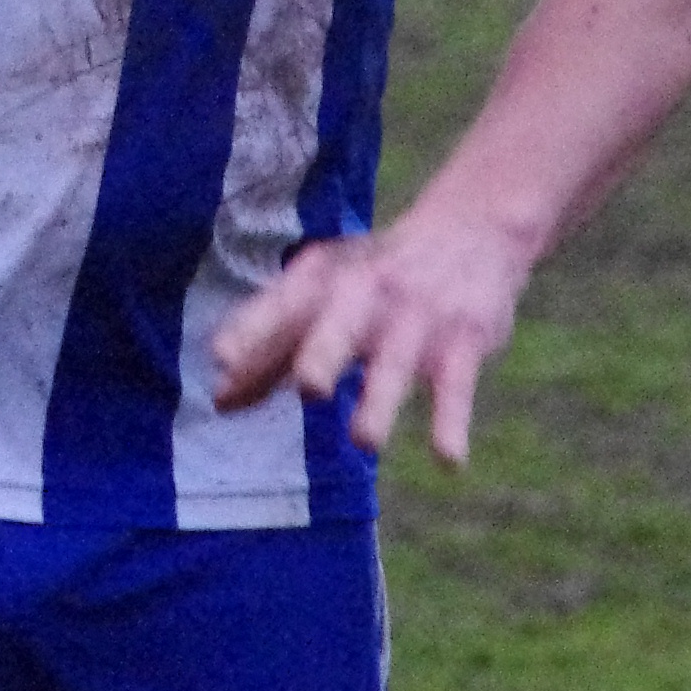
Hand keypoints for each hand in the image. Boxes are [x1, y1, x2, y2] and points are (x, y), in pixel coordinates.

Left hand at [209, 210, 534, 467]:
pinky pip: (456, 389)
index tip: (223, 362)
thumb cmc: (373, 276)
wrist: (470, 230)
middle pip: (338, 328)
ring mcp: (415, 319)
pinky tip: (448, 461)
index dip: (253, 334)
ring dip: (380, 402)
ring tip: (364, 442)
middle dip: (322, 356)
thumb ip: (272, 347)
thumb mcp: (323, 294)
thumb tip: (220, 401)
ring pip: (394, 365)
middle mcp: (364, 294)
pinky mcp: (462, 343)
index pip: (281, 307)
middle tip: (308, 389)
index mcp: (321, 280)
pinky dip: (451, 424)